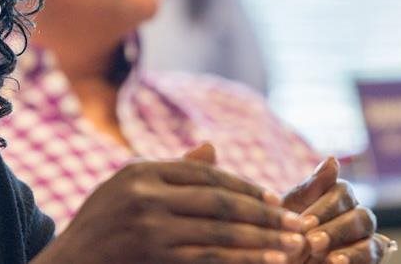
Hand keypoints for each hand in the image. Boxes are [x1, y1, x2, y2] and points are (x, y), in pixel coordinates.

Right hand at [34, 143, 308, 263]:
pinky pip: (210, 257)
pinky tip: (269, 263)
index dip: (245, 187)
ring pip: (220, 231)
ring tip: (295, 246)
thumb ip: (173, 172)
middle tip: (299, 223)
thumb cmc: (101, 228)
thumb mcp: (128, 191)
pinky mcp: (154, 255)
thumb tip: (212, 147)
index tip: (276, 200)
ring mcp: (148, 227)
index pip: (206, 175)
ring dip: (264, 240)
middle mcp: (145, 194)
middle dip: (264, 214)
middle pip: (219, 201)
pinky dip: (243, 260)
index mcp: (141, 171)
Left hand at [280, 157, 393, 263]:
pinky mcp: (369, 255)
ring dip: (344, 240)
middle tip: (311, 242)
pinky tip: (335, 262)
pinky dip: (356, 257)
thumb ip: (307, 190)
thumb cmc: (283, 236)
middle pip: (356, 211)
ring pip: (366, 227)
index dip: (324, 207)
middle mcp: (353, 212)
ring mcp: (364, 234)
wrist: (282, 259)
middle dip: (334, 228)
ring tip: (323, 255)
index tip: (304, 224)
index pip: (341, 191)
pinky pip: (372, 251)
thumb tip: (332, 159)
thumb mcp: (286, 214)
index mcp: (335, 197)